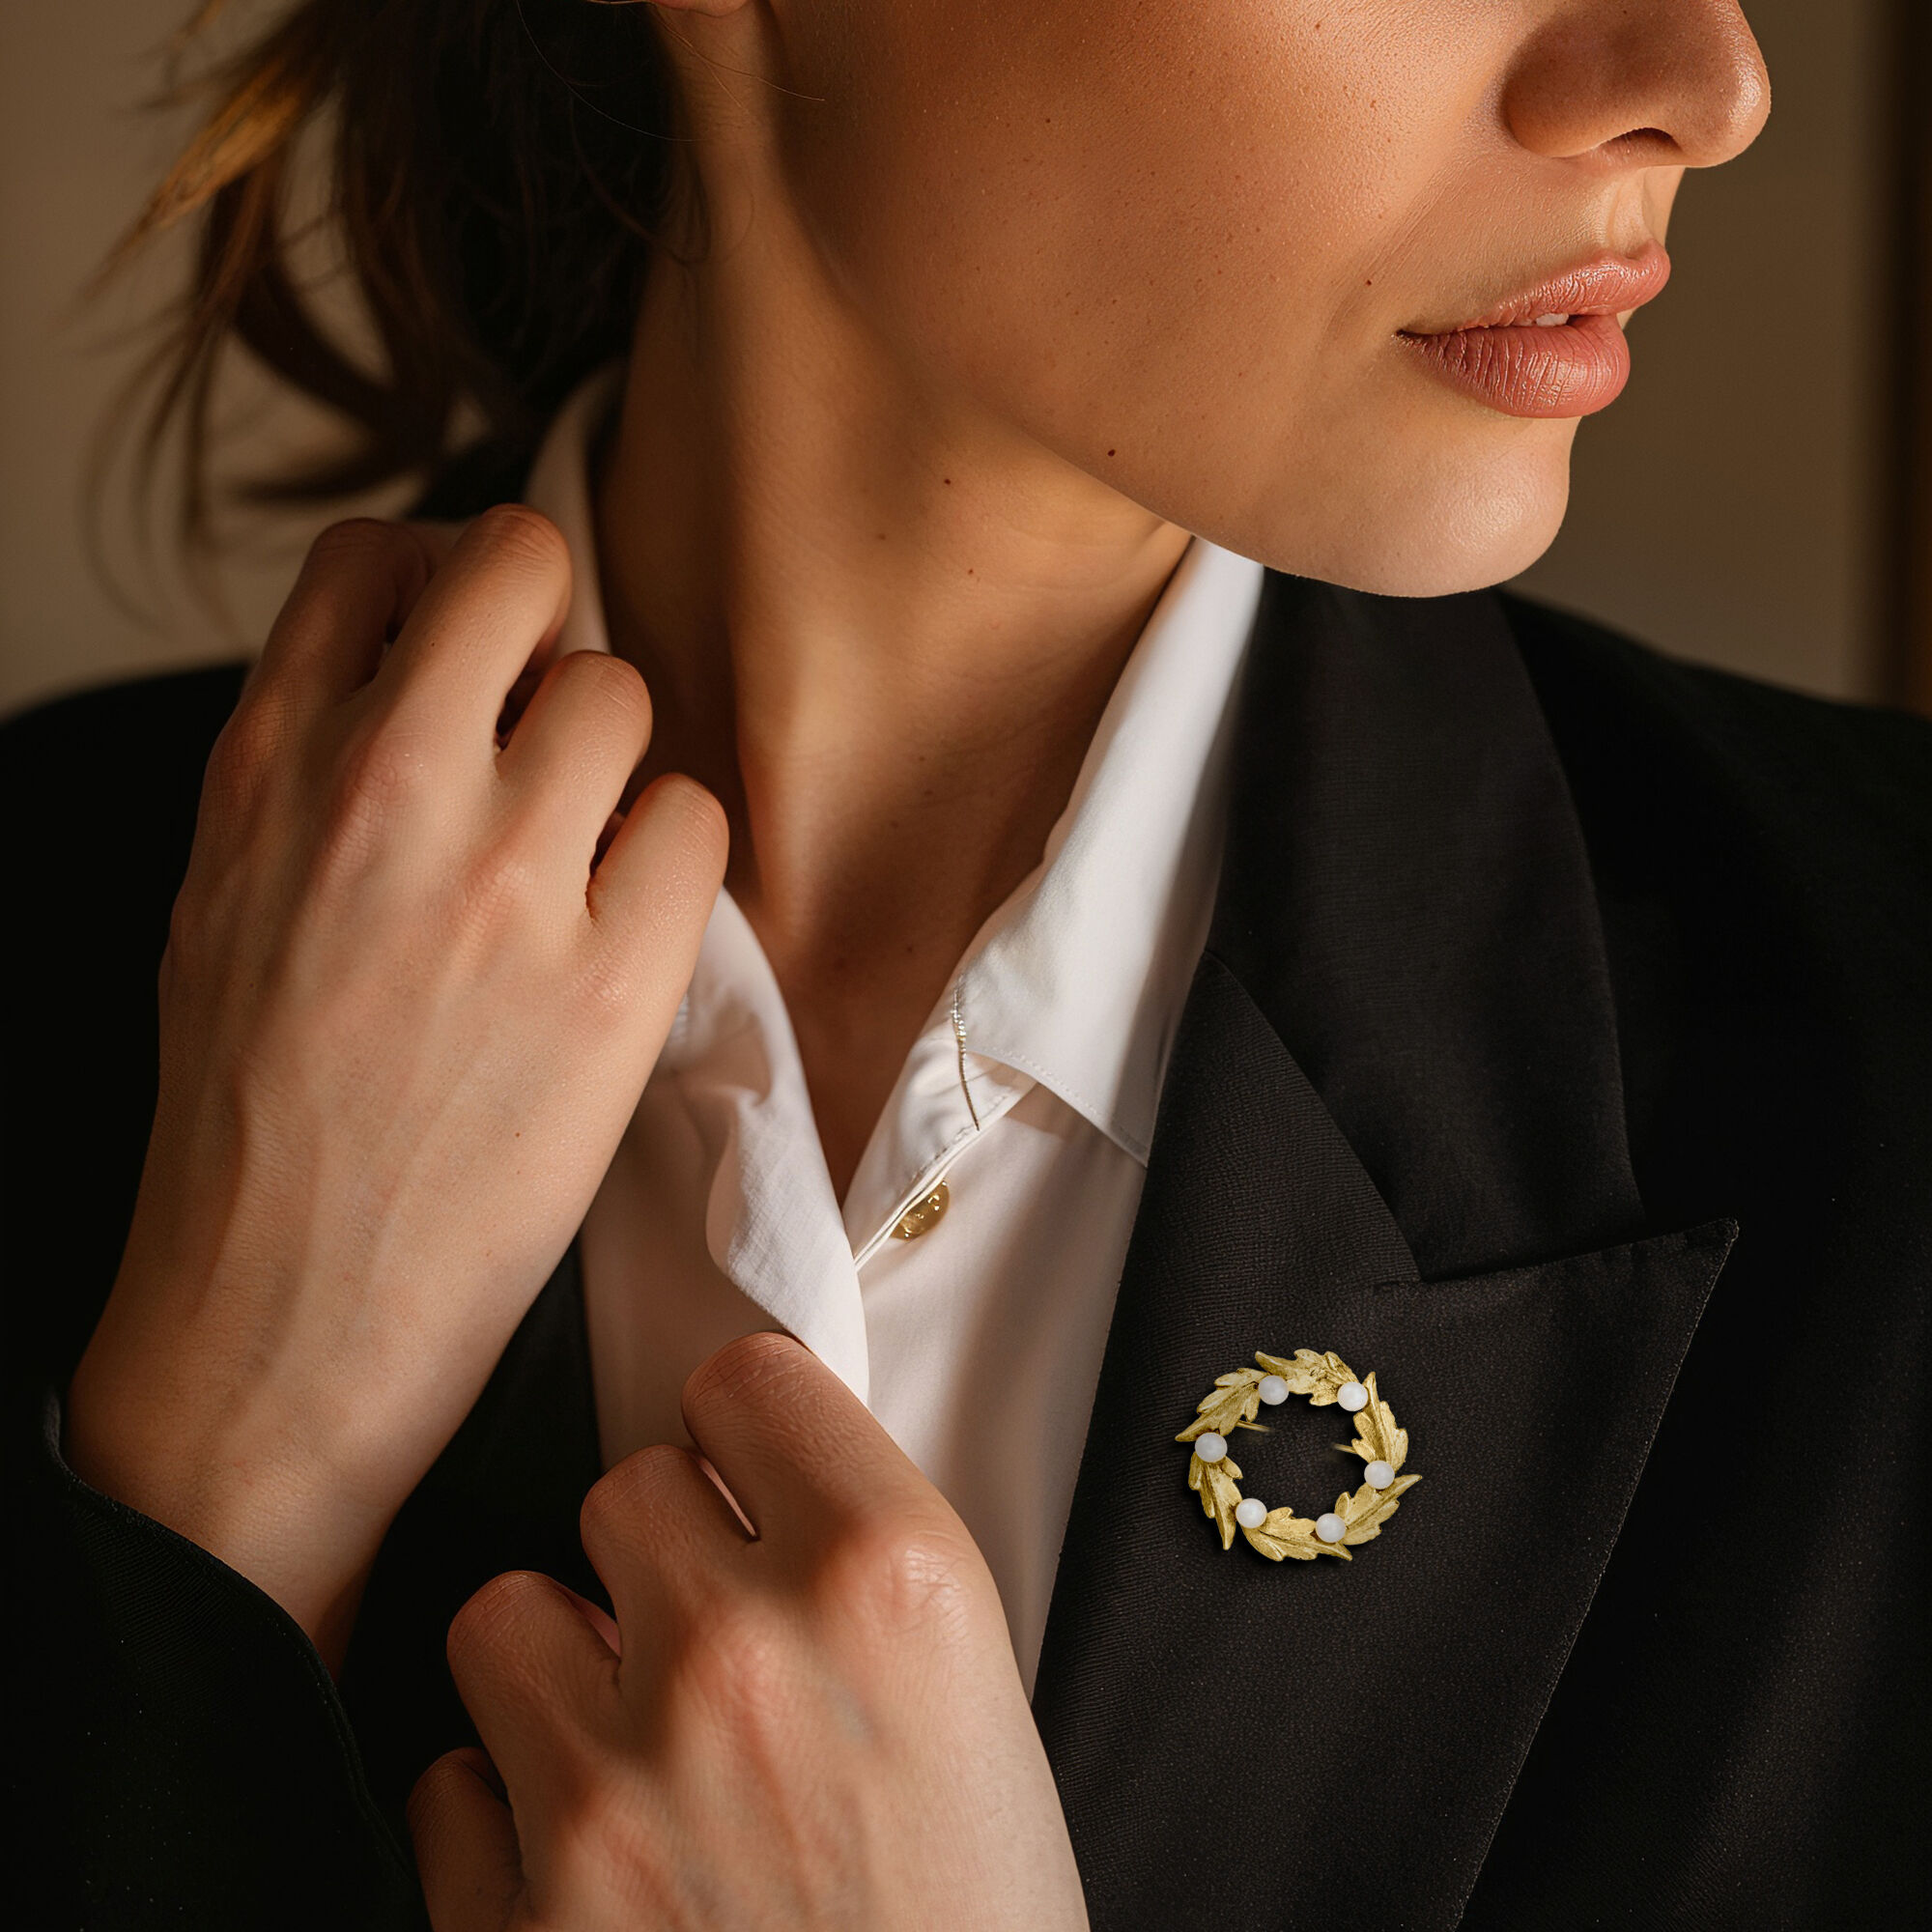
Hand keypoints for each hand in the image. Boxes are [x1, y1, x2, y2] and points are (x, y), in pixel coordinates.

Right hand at [63, 509, 725, 1663]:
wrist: (275, 1320)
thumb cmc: (250, 1127)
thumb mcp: (222, 905)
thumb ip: (313, 772)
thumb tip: (426, 676)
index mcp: (265, 770)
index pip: (376, 557)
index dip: (448, 583)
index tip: (479, 645)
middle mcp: (381, 789)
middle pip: (525, 572)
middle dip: (551, 636)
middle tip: (552, 734)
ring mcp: (502, 878)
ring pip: (623, 695)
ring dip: (618, 768)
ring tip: (582, 866)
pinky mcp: (610, 978)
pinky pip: (695, 822)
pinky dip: (674, 865)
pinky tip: (627, 933)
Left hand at [407, 1333, 1089, 1931]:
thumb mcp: (975, 1705)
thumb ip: (858, 1565)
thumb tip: (743, 1485)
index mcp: (894, 1584)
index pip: (743, 1382)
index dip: (746, 1436)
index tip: (750, 1481)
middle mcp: (746, 1657)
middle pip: (625, 1488)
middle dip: (662, 1560)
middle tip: (715, 1650)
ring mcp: (615, 1792)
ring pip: (508, 1614)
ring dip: (561, 1672)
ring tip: (636, 1757)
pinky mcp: (518, 1927)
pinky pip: (449, 1786)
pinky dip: (504, 1823)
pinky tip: (592, 1879)